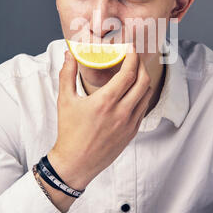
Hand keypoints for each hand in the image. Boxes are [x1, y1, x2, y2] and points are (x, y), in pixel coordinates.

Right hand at [48, 45, 152, 189]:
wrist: (75, 163)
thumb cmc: (69, 131)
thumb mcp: (65, 100)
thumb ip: (67, 74)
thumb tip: (69, 54)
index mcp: (105, 102)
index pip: (129, 73)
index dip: (132, 57)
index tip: (130, 48)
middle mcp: (122, 112)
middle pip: (143, 81)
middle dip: (141, 64)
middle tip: (133, 57)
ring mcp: (130, 123)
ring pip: (147, 94)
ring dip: (143, 79)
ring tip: (133, 72)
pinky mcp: (132, 132)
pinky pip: (143, 108)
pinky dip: (141, 95)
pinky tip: (131, 91)